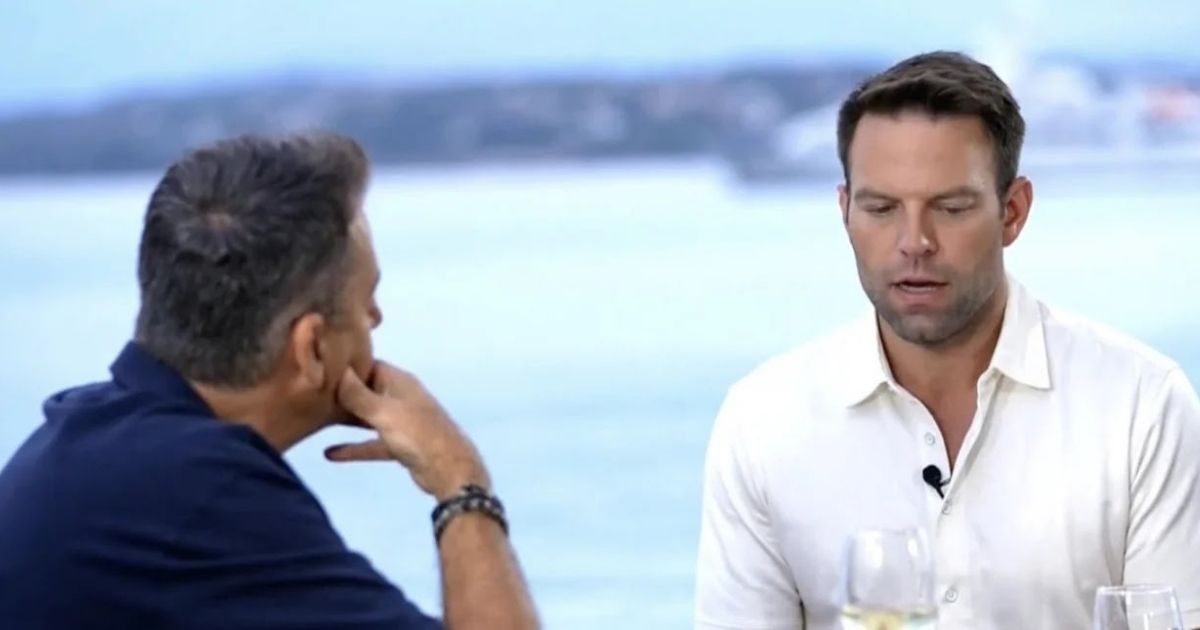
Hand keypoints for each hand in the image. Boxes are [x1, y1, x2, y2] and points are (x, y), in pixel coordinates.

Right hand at [326, 361, 490, 500]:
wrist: (449, 469)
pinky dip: (354, 447)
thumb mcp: (383, 412)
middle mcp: (399, 397)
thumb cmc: (417, 434)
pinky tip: (329, 455)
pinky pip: (371, 443)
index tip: (319, 369)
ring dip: (346, 419)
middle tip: (310, 396)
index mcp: (399, 382)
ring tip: (316, 418)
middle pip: (366, 390)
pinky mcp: (399, 445)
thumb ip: (357, 395)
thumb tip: (337, 371)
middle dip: (342, 393)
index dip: (346, 366)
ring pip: (367, 417)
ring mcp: (400, 421)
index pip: (369, 365)